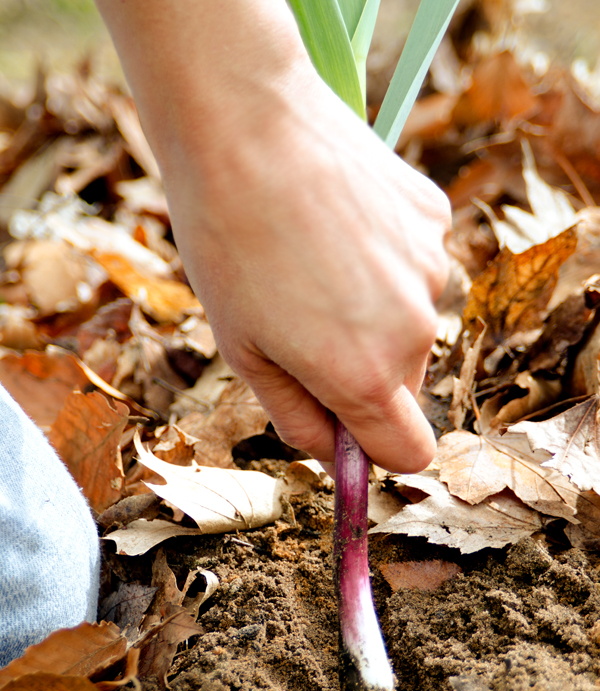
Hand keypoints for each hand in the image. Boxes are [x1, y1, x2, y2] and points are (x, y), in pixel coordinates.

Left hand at [161, 76, 449, 472]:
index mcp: (364, 376)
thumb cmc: (226, 245)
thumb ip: (297, 418)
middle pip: (404, 387)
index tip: (343, 429)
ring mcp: (431, 267)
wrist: (245, 124)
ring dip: (371, 313)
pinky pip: (414, 265)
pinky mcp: (434, 218)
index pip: (410, 455)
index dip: (376, 452)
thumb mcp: (244, 352)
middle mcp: (414, 330)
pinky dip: (383, 261)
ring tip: (315, 262)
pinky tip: (339, 224)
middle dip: (362, 374)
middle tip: (302, 323)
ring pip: (409, 323)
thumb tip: (334, 453)